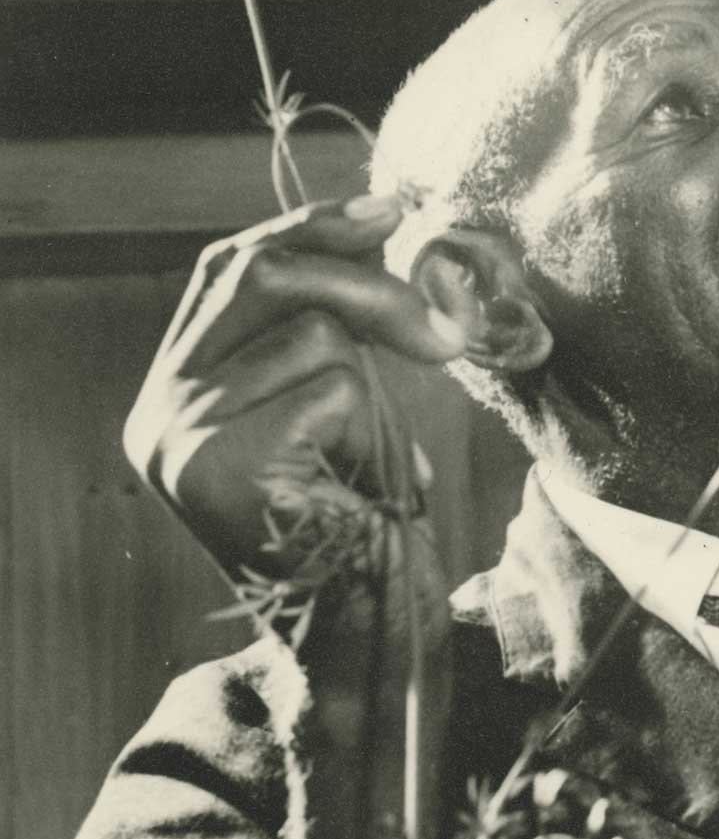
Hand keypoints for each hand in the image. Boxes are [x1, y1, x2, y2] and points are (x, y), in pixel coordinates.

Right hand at [124, 193, 464, 591]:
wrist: (364, 628)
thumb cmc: (361, 513)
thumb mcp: (339, 397)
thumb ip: (331, 321)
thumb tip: (380, 215)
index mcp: (174, 389)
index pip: (227, 268)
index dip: (309, 226)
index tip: (389, 209)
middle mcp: (156, 412)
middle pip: (263, 275)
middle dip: (368, 283)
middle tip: (443, 331)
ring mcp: (177, 438)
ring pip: (316, 333)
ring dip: (375, 393)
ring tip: (367, 463)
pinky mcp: (217, 466)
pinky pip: (333, 390)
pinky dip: (373, 432)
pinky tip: (360, 490)